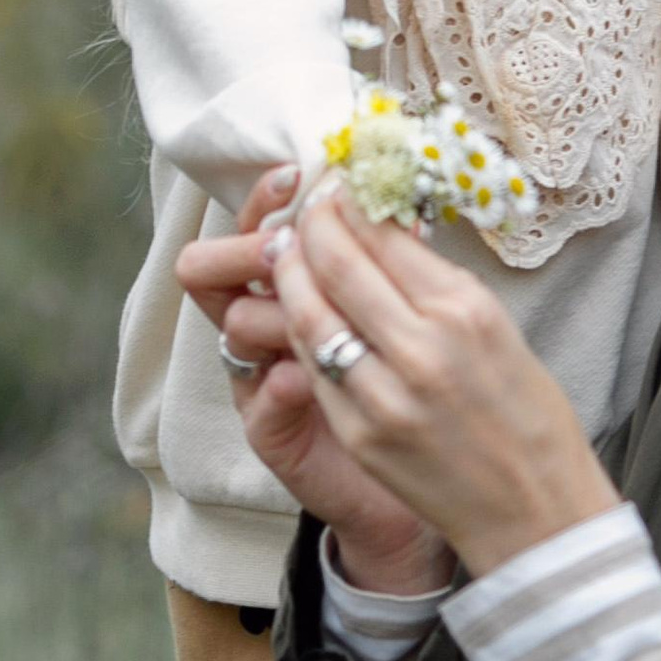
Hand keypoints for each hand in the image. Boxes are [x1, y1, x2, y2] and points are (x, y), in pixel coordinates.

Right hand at [179, 171, 447, 586]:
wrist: (439, 484)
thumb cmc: (428, 390)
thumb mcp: (411, 317)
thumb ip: (388, 267)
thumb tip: (392, 196)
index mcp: (295, 294)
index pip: (261, 231)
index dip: (269, 203)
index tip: (299, 176)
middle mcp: (268, 332)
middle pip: (221, 270)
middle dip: (253, 244)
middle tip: (288, 229)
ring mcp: (263, 386)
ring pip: (238, 328)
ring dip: (266, 310)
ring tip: (298, 298)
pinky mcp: (271, 439)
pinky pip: (262, 406)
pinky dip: (278, 388)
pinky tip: (297, 381)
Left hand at [268, 191, 617, 579]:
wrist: (536, 510)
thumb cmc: (528, 415)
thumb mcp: (500, 330)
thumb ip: (439, 285)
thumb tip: (388, 233)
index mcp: (466, 312)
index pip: (385, 236)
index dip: (351, 204)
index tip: (339, 186)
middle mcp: (424, 348)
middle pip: (338, 264)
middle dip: (312, 226)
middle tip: (305, 208)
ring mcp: (385, 396)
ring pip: (311, 314)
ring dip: (290, 274)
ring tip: (285, 249)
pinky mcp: (362, 434)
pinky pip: (316, 368)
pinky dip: (301, 332)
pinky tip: (298, 311)